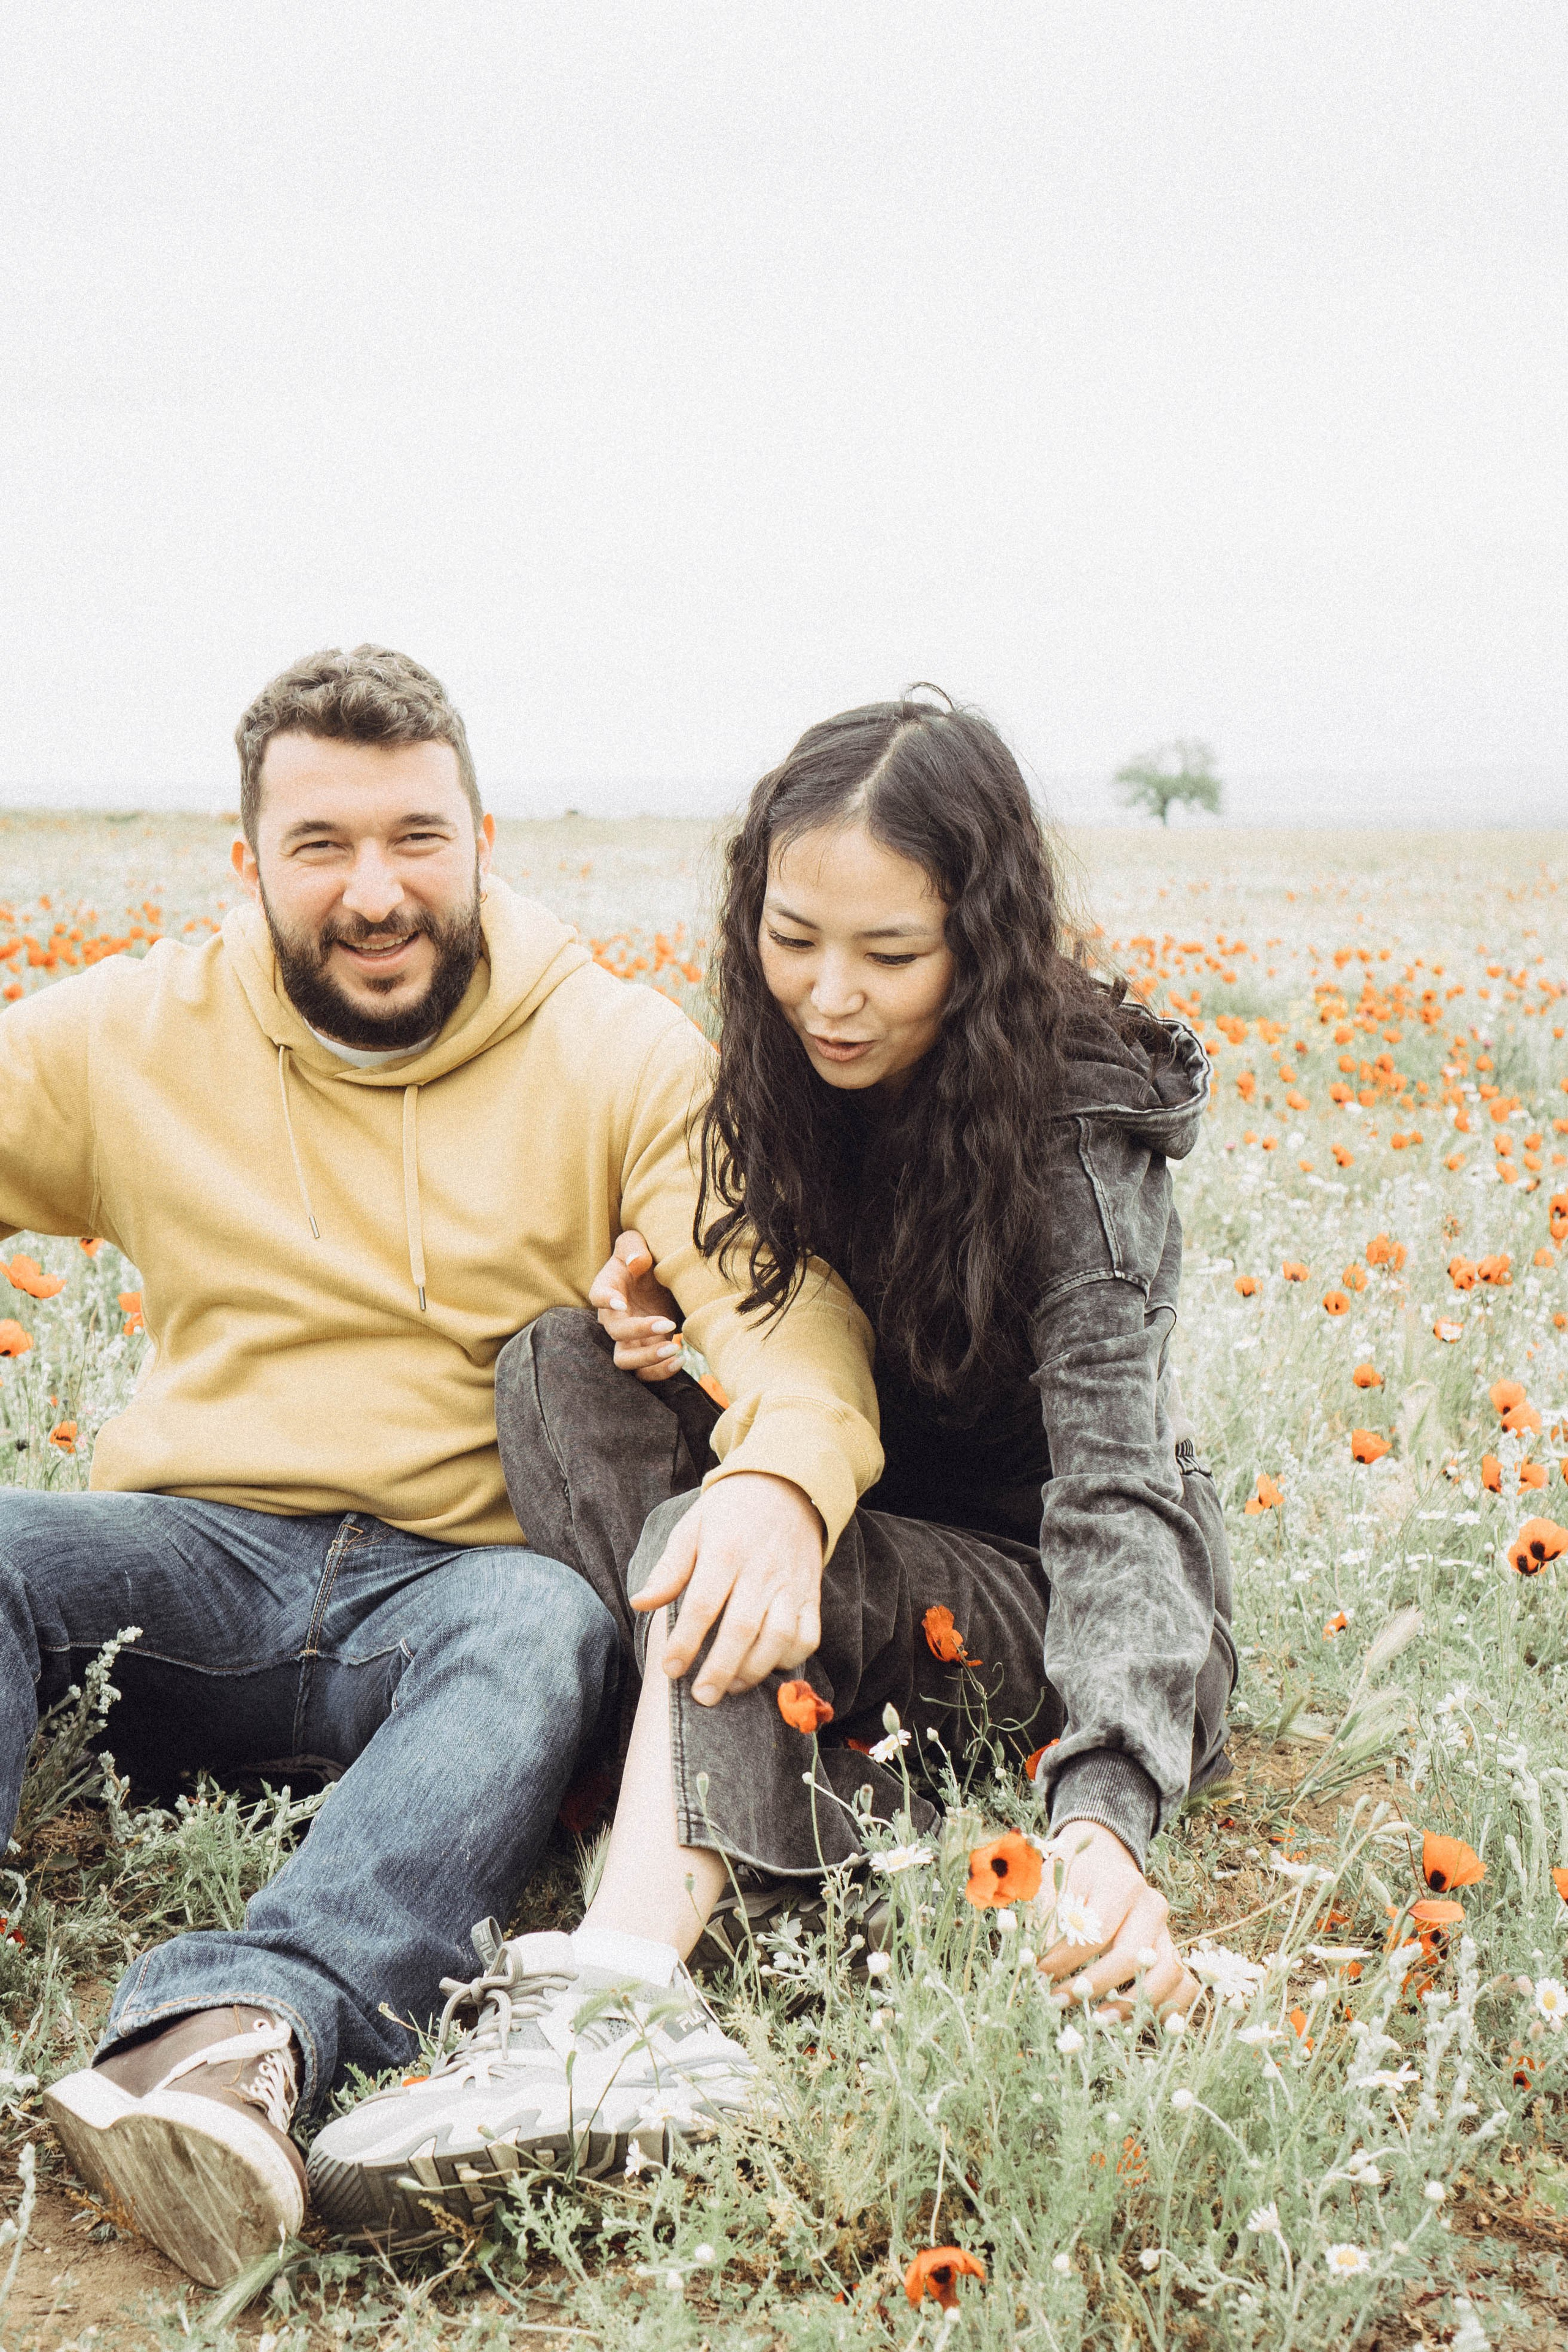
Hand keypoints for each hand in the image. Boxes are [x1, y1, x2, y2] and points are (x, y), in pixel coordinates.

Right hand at [588, 1229, 682, 1382]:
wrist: (656, 1277)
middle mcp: (614, 1316)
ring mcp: (629, 1337)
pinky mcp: (645, 1348)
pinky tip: (680, 1360)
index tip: (621, 1302)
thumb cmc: (641, 1257)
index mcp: (608, 1287)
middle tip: (668, 1323)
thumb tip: (638, 1262)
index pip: (598, 1295)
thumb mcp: (636, 1242)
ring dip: (647, 1359)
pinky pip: (644, 1372)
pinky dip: (660, 1372)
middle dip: (639, 1332)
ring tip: (675, 1349)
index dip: (605, 1301)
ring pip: (624, 1361)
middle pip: (614, 1333)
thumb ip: (634, 1247)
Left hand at [631, 1473, 823, 1705]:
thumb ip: (669, 1569)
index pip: (704, 1604)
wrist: (787, 1487)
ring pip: (779, 1636)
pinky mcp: (812, 1593)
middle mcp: (762, 1569)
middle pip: (743, 1627)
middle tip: (701, 1696)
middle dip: (720, 1668)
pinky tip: (768, 1668)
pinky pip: (808, 1634)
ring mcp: (791, 1583)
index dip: (686, 1641)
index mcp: (727, 1551)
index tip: (669, 1669)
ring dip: (754, 1670)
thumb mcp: (692, 1527)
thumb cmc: (731, 1511)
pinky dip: (791, 1658)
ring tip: (730, 1687)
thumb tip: (640, 1603)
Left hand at [1034, 1819, 1199, 2020]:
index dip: (1064, 1960)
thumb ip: (1042, 1919)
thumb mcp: (1052, 1886)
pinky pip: (1184, 1984)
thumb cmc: (1072, 1877)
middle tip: (1059, 2001)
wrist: (1102, 1862)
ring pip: (1166, 1973)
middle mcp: (1151, 1904)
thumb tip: (1028, 1960)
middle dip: (1092, 1986)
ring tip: (1098, 2021)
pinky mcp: (1172, 1950)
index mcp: (1121, 1883)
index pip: (1095, 1932)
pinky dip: (1166, 2007)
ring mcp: (1167, 1929)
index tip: (1039, 1974)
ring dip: (1132, 2004)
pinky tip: (1133, 2022)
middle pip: (1130, 1956)